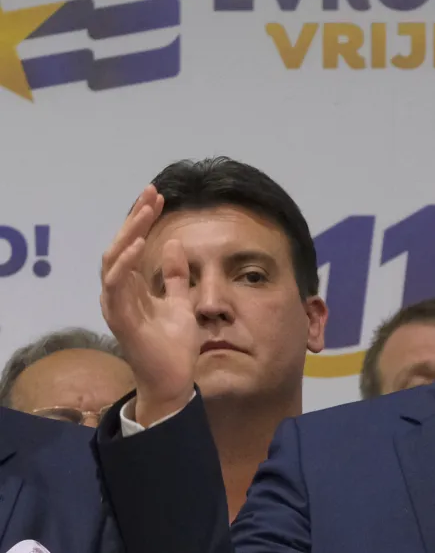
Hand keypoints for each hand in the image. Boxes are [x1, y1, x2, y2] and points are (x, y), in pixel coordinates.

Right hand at [101, 185, 198, 425]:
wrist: (173, 379)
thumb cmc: (173, 344)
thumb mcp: (180, 302)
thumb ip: (176, 276)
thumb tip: (176, 243)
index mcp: (132, 287)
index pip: (133, 245)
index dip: (142, 220)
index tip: (158, 197)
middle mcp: (119, 293)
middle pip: (121, 246)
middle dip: (135, 218)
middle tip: (151, 193)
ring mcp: (116, 305)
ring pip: (114, 260)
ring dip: (129, 233)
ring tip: (146, 211)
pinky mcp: (120, 318)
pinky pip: (117, 285)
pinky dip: (126, 262)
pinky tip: (141, 244)